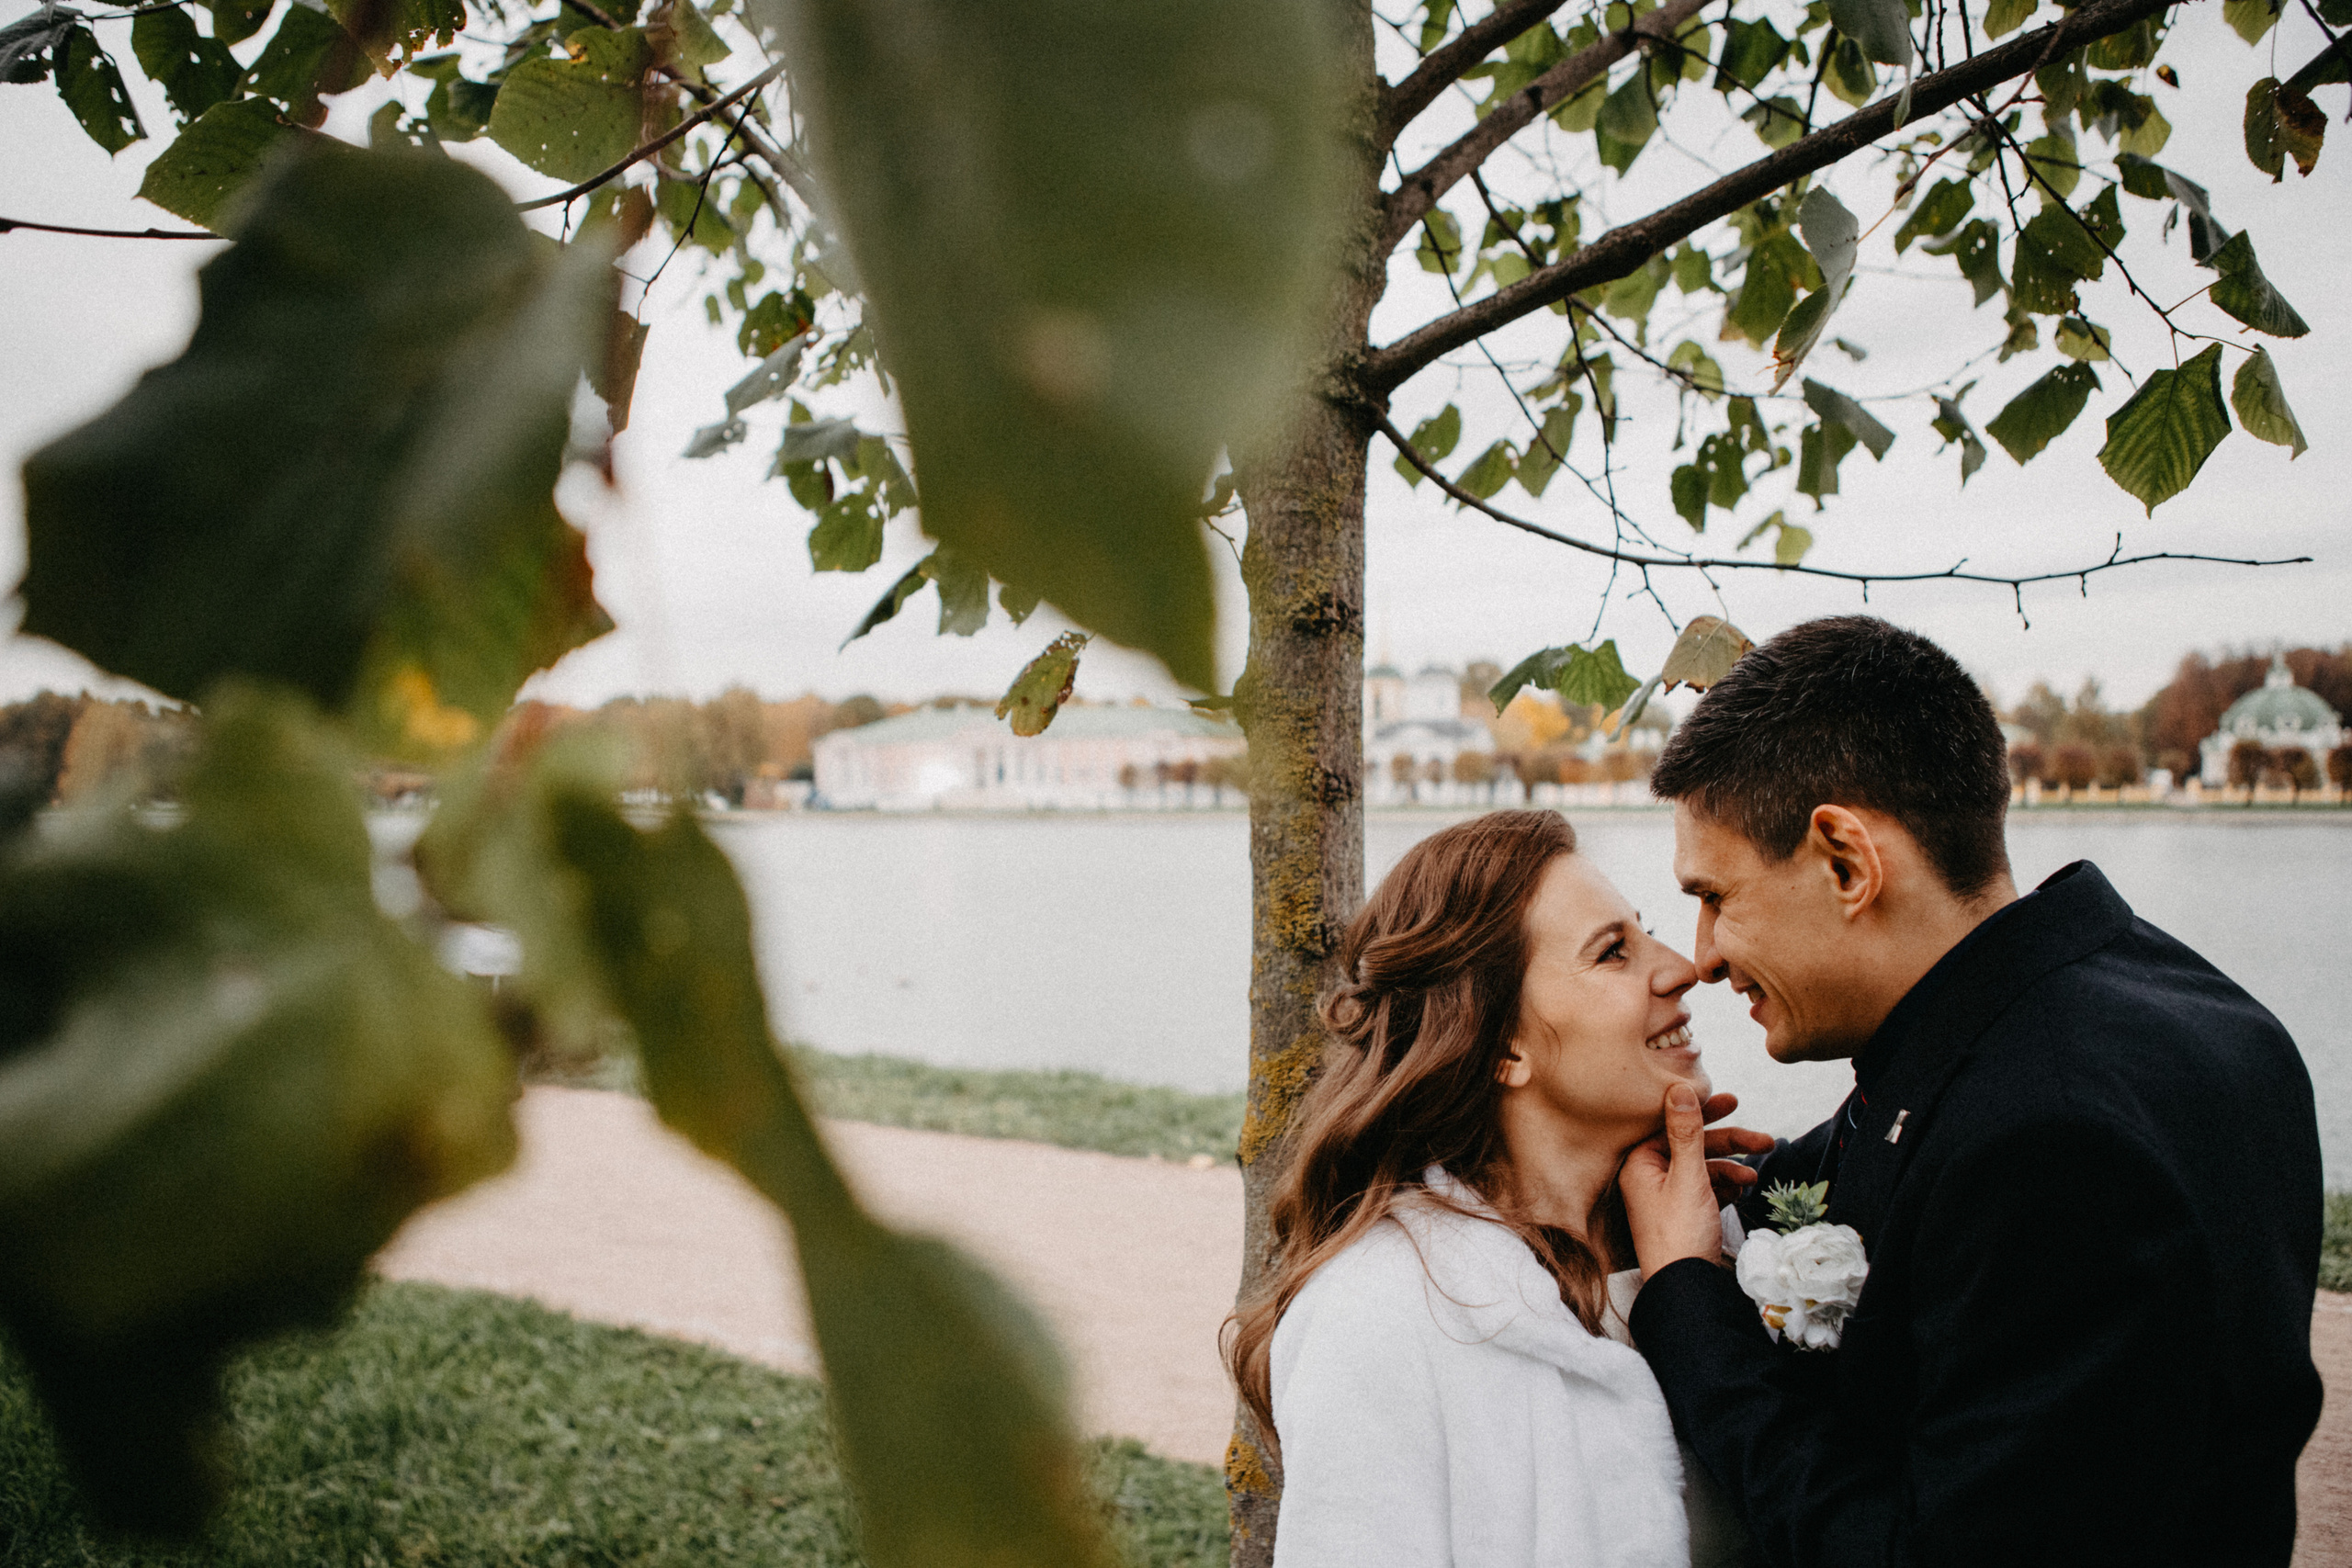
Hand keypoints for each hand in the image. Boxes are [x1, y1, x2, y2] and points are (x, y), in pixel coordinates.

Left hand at [1622, 1084, 1771, 1278]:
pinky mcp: (1682, 1216)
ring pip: (1702, 1169)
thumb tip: (1678, 1088)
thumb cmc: (1680, 1235)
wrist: (1685, 1289)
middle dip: (1729, 1144)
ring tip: (1754, 1178)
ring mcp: (1665, 1198)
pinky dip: (1724, 1188)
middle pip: (1692, 1147)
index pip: (1672, 1125)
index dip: (1703, 1112)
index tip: (1732, 1101)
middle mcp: (1648, 1178)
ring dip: (1731, 1169)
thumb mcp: (1688, 1177)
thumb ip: (1686, 1132)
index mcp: (1639, 1165)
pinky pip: (1705, 1191)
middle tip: (1764, 1139)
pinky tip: (1741, 1192)